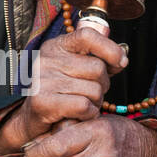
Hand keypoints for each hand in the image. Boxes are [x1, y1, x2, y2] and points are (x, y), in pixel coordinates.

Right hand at [0, 28, 127, 155]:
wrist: (33, 120)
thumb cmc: (63, 94)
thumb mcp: (79, 71)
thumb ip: (100, 62)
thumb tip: (122, 59)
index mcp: (57, 46)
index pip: (87, 36)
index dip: (110, 48)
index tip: (121, 62)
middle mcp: (47, 59)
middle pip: (97, 68)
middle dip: (103, 85)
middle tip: (92, 94)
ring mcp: (42, 80)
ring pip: (94, 90)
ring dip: (96, 103)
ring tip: (82, 104)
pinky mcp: (42, 101)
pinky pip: (84, 106)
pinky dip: (89, 114)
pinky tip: (79, 115)